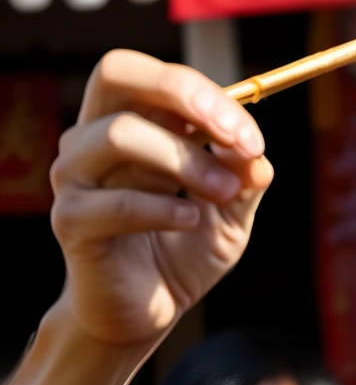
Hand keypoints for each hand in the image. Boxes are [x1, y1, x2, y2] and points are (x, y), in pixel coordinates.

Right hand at [49, 49, 273, 346]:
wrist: (148, 311)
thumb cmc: (186, 248)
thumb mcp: (232, 212)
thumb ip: (244, 178)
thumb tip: (255, 153)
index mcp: (137, 122)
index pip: (162, 79)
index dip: (212, 97)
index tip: (253, 139)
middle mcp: (97, 138)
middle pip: (117, 72)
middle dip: (183, 93)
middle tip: (234, 138)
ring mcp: (77, 177)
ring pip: (119, 134)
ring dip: (186, 160)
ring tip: (224, 194)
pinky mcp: (71, 221)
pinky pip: (113, 202)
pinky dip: (162, 208)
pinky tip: (191, 220)